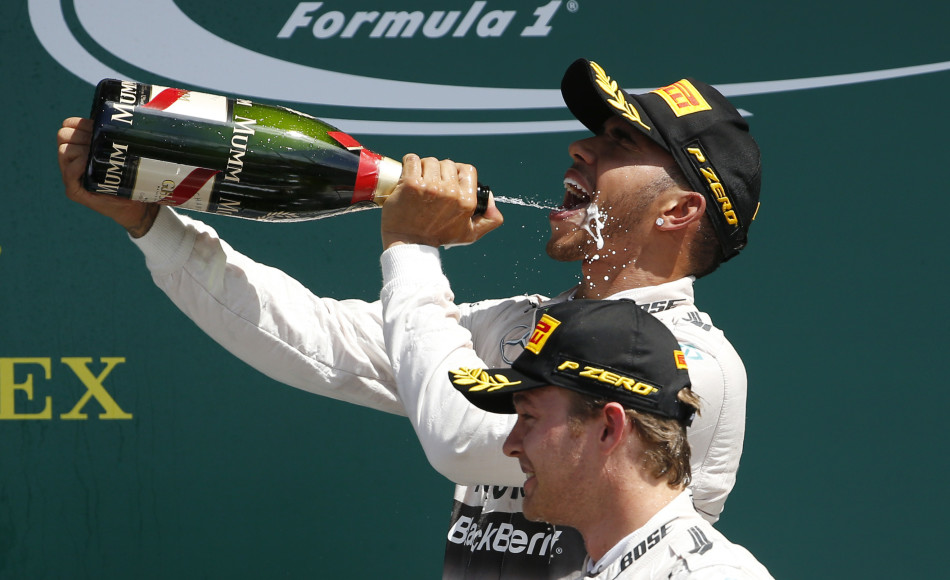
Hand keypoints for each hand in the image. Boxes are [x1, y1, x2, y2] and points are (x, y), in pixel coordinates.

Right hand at [57, 117, 158, 237]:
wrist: (137, 206)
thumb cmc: (131, 178)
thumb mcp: (120, 152)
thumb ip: (113, 137)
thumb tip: (119, 116)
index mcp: (79, 149)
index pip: (67, 127)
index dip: (81, 124)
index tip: (97, 126)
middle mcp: (71, 161)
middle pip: (63, 136)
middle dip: (82, 136)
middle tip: (100, 144)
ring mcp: (71, 176)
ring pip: (65, 151)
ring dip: (82, 150)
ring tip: (98, 156)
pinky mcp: (75, 191)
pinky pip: (69, 172)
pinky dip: (78, 165)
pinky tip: (89, 164)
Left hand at [381, 154, 502, 248]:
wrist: (408, 243)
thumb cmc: (437, 237)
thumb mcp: (469, 234)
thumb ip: (489, 220)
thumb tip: (492, 203)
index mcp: (466, 201)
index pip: (467, 170)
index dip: (458, 172)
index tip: (448, 180)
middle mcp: (450, 192)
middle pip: (447, 164)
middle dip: (439, 171)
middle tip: (431, 185)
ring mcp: (430, 187)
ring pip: (430, 161)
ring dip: (423, 168)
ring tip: (419, 184)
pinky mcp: (411, 183)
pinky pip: (412, 160)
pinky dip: (409, 163)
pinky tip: (407, 175)